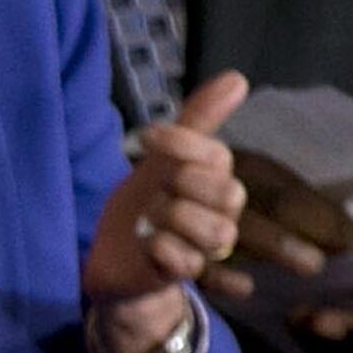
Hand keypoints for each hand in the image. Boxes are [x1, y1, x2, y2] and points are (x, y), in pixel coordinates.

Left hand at [89, 73, 253, 352]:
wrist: (114, 260)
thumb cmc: (143, 205)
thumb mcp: (161, 160)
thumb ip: (196, 122)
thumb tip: (238, 77)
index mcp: (214, 182)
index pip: (218, 155)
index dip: (183, 141)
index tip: (146, 135)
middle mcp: (219, 214)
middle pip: (229, 193)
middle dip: (184, 183)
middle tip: (152, 190)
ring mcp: (203, 248)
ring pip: (216, 230)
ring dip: (173, 216)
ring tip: (147, 218)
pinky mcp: (182, 275)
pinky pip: (187, 262)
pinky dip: (162, 248)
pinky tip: (147, 244)